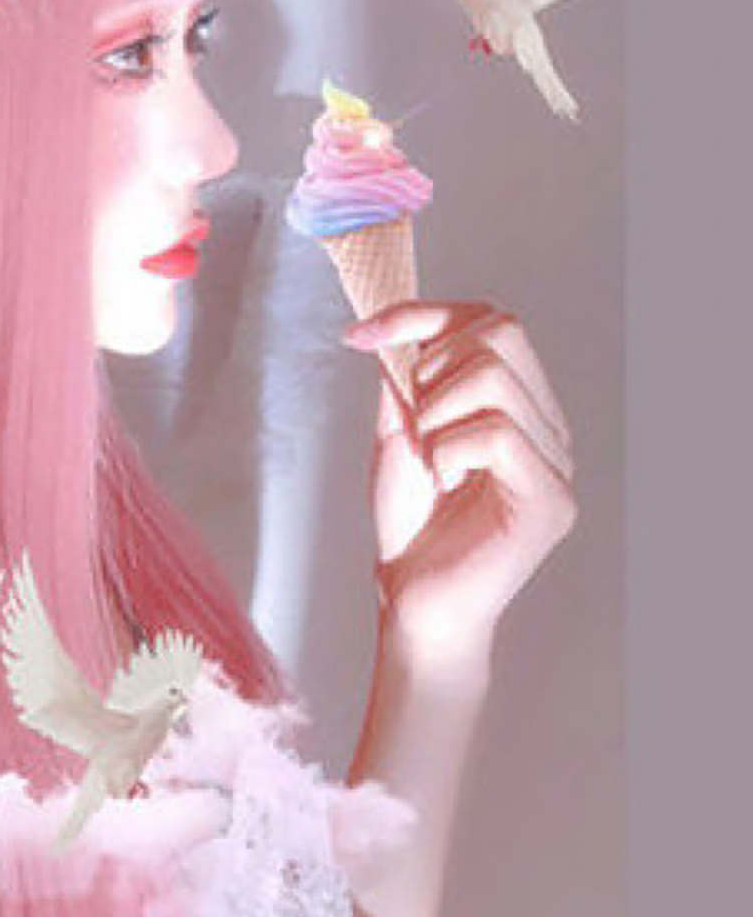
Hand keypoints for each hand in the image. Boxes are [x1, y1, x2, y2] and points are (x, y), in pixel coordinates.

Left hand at [345, 301, 576, 662]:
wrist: (414, 602)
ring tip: (431, 462)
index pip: (490, 320)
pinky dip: (449, 450)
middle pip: (501, 332)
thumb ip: (408, 380)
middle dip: (433, 365)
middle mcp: (549, 427)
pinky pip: (497, 433)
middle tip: (413, 422)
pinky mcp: (550, 500)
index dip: (422, 314)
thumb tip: (399, 326)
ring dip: (435, 414)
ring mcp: (557, 463)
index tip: (359, 335)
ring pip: (494, 379)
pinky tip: (445, 483)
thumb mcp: (398, 433)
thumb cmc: (412, 526)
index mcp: (520, 405)